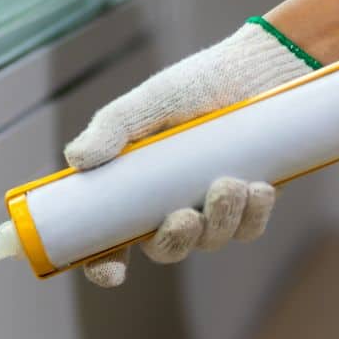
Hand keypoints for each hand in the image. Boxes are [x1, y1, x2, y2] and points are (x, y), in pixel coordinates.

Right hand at [66, 18, 315, 286]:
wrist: (261, 66)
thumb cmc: (200, 83)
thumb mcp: (151, 102)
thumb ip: (114, 127)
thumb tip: (77, 159)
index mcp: (137, 188)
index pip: (111, 239)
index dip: (105, 264)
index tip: (111, 272)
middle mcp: (171, 204)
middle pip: (165, 249)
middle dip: (175, 242)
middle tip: (186, 217)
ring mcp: (212, 207)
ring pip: (210, 241)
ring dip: (220, 220)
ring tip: (229, 183)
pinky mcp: (250, 203)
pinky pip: (248, 229)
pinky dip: (252, 215)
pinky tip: (257, 188)